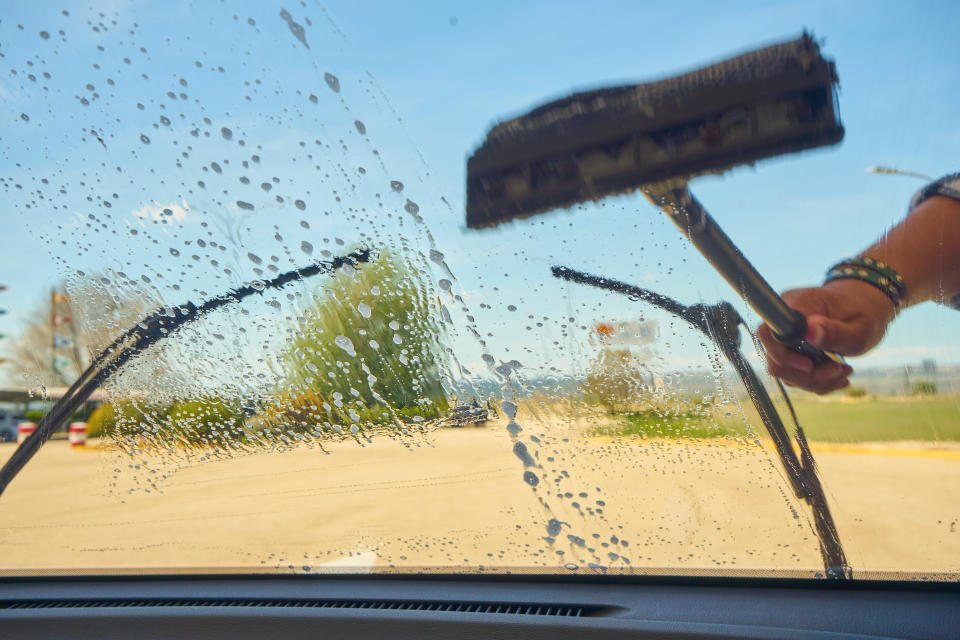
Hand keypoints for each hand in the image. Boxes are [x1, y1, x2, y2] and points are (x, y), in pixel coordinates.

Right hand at [757, 278, 896, 393]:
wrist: (866, 306)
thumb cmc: (865, 313)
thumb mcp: (860, 327)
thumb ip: (836, 331)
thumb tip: (810, 330)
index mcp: (796, 305)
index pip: (768, 333)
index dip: (783, 356)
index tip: (810, 366)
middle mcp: (783, 320)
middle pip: (774, 359)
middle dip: (806, 375)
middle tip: (838, 371)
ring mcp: (785, 336)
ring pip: (783, 371)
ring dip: (814, 380)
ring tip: (843, 371)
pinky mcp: (790, 349)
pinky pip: (793, 373)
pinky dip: (815, 381)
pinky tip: (836, 374)